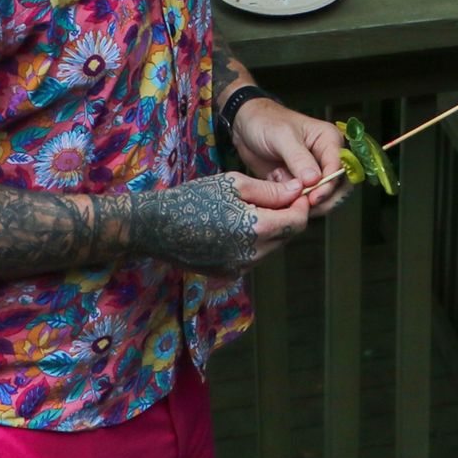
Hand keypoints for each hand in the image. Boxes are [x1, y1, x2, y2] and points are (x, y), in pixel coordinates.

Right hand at [133, 172, 311, 275]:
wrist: (156, 227)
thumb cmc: (194, 197)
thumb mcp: (234, 184)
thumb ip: (270, 191)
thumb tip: (298, 190)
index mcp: (257, 229)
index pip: (298, 222)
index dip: (301, 205)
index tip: (295, 190)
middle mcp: (253, 254)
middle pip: (287, 236)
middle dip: (287, 215)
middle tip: (275, 195)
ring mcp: (241, 267)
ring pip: (271, 247)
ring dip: (271, 229)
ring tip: (251, 208)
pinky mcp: (229, 273)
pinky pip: (254, 256)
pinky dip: (254, 241)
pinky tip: (235, 225)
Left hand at [230, 95, 349, 214]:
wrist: (246, 128)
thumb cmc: (266, 123)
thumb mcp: (282, 136)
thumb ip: (299, 158)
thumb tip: (314, 180)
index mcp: (329, 141)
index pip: (338, 167)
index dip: (329, 184)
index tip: (313, 197)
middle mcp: (326, 158)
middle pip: (338, 187)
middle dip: (324, 199)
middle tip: (305, 206)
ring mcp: (314, 174)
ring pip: (323, 198)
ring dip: (309, 206)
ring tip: (290, 205)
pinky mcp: (300, 186)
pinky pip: (304, 202)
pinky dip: (296, 206)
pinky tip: (283, 204)